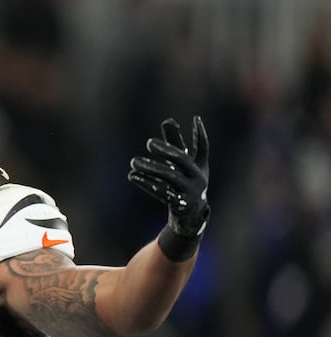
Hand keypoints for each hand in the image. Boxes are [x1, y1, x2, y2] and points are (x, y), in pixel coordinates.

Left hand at [128, 116, 209, 236]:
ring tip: (133, 161)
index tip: (196, 119)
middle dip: (167, 150)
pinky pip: (162, 193)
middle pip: (183, 160)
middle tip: (149, 142)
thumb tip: (168, 120)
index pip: (203, 148)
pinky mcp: (180, 205)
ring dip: (151, 168)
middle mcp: (199, 178)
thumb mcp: (182, 165)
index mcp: (200, 166)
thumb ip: (174, 143)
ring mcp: (190, 193)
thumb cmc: (185, 183)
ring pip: (170, 177)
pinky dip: (147, 183)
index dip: (200, 134)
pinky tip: (133, 176)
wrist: (189, 217)